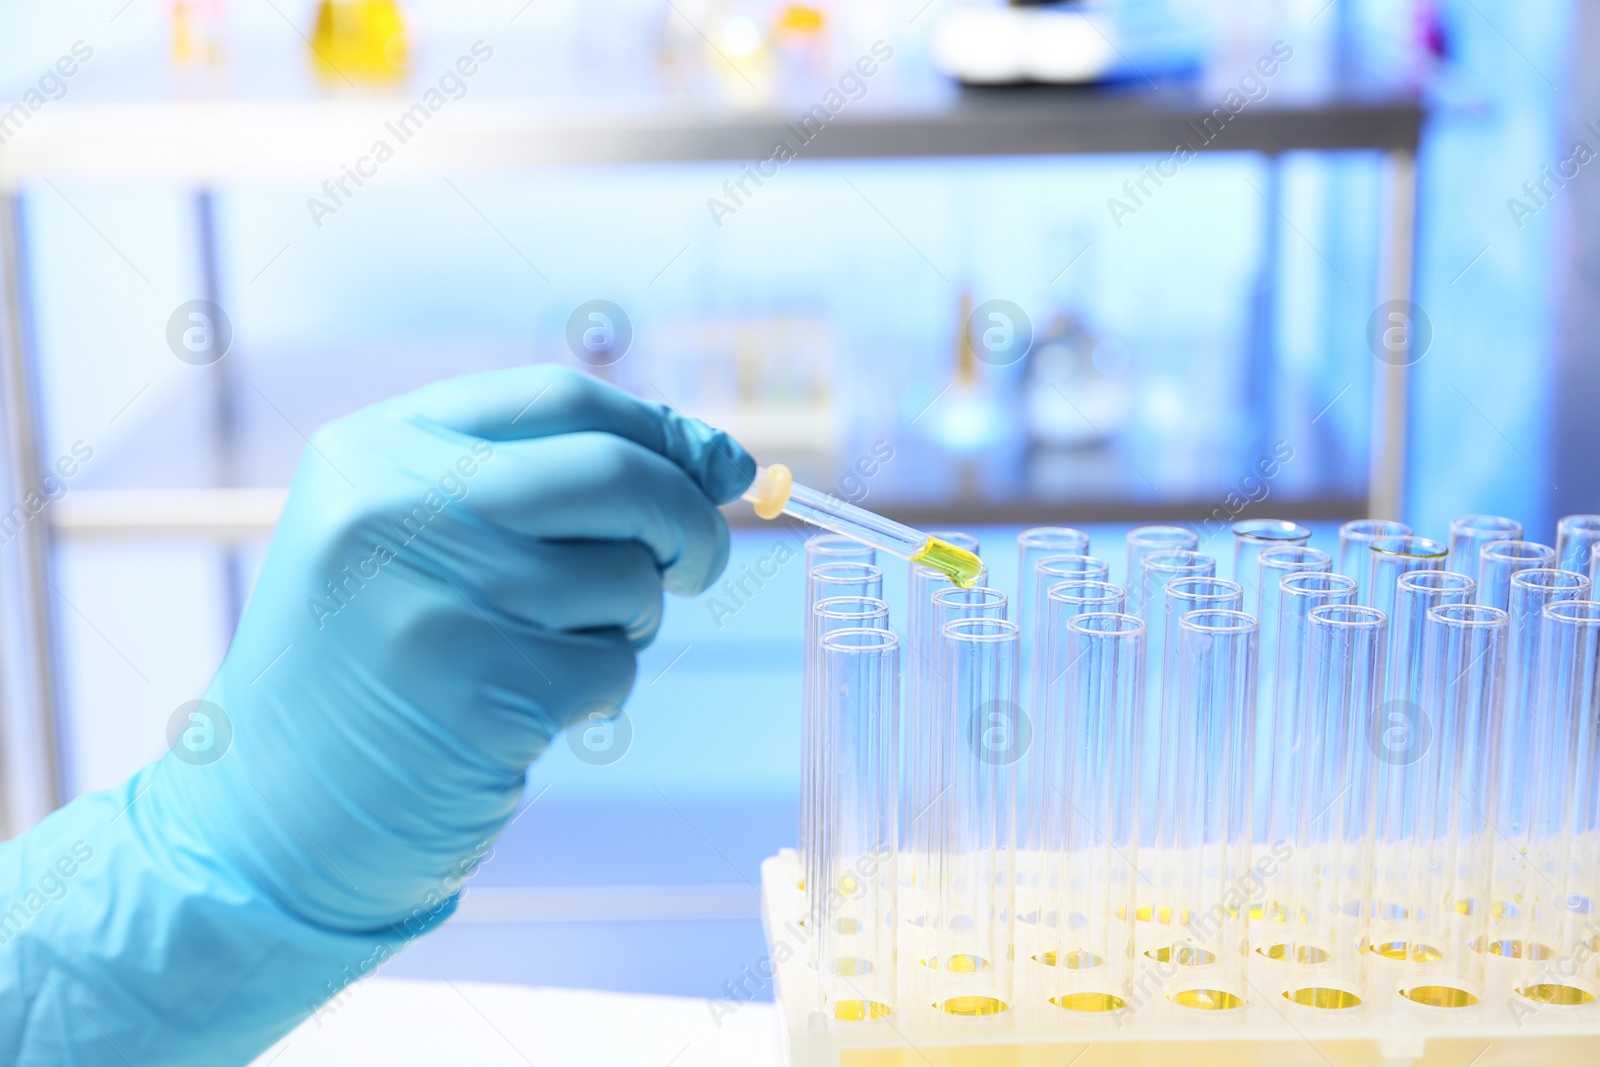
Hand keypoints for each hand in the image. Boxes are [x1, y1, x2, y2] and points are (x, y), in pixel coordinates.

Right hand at [158, 365, 753, 930]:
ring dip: (629, 619)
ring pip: (628, 577)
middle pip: (616, 474)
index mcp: (376, 449)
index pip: (562, 397)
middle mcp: (398, 507)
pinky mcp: (481, 693)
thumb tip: (714, 458)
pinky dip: (600, 689)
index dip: (662, 431)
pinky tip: (527, 710)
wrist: (270, 819)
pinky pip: (613, 666)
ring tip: (551, 651)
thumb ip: (541, 482)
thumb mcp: (414, 539)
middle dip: (688, 518)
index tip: (719, 468)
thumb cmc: (370, 668)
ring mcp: (438, 599)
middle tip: (697, 563)